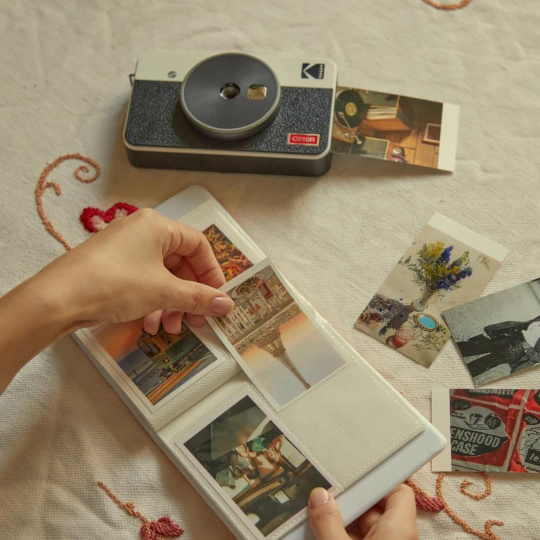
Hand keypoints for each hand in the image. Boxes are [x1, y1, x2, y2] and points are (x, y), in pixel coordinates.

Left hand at [35, 208, 232, 331]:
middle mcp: (142, 231)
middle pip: (180, 263)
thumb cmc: (115, 284)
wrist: (56, 299)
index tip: (217, 298)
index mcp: (157, 226)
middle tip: (197, 320)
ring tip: (171, 327)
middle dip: (190, 295)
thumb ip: (199, 297)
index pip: (198, 245)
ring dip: (171, 304)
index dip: (212, 273)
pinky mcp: (111, 266)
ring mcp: (125, 249)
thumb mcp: (163, 292)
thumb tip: (227, 304)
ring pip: (162, 276)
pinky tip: (148, 324)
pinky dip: (152, 303)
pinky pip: (143, 282)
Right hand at [308, 485, 417, 539]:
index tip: (355, 473)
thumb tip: (319, 497)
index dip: (377, 480)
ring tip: (319, 516)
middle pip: (376, 508)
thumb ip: (328, 522)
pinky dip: (345, 535)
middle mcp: (399, 538)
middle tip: (326, 497)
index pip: (398, 491)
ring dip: (345, 521)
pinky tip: (322, 533)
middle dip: (351, 502)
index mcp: (400, 530)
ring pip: (368, 527)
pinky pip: (363, 539)